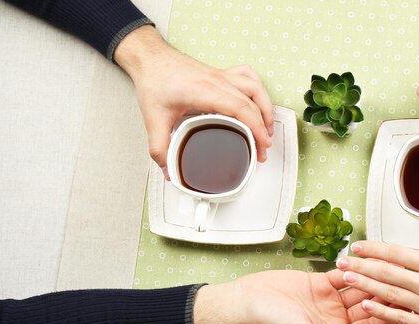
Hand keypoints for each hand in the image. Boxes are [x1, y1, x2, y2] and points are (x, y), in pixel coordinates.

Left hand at [114, 26, 273, 177]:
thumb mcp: (153, 119)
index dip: (256, 128)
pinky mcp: (221, 74)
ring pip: (255, 88)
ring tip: (268, 128)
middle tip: (262, 150)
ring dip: (266, 108)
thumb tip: (169, 170)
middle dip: (263, 128)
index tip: (262, 144)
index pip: (241, 109)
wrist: (149, 58)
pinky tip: (258, 102)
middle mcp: (217, 81)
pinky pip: (248, 77)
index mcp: (205, 91)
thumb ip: (160, 148)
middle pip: (252, 103)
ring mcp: (221, 75)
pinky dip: (258, 90)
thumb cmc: (154, 80)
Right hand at [192, 269, 393, 323]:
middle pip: (368, 306)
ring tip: (388, 267)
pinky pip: (342, 275)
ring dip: (371, 278)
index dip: (388, 317)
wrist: (244, 301)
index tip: (403, 304)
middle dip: (384, 293)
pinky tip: (363, 259)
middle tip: (401, 279)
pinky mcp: (319, 283)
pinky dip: (352, 267)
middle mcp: (335, 320)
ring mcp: (328, 301)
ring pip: (358, 288)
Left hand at [336, 241, 418, 323]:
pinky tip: (366, 304)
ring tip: (347, 278)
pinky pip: (400, 318)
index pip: (396, 252)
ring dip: (364, 284)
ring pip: (389, 293)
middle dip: (361, 265)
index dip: (373, 248)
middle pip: (387, 271)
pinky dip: (381, 311)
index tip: (357, 245)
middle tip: (342, 261)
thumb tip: (400, 260)